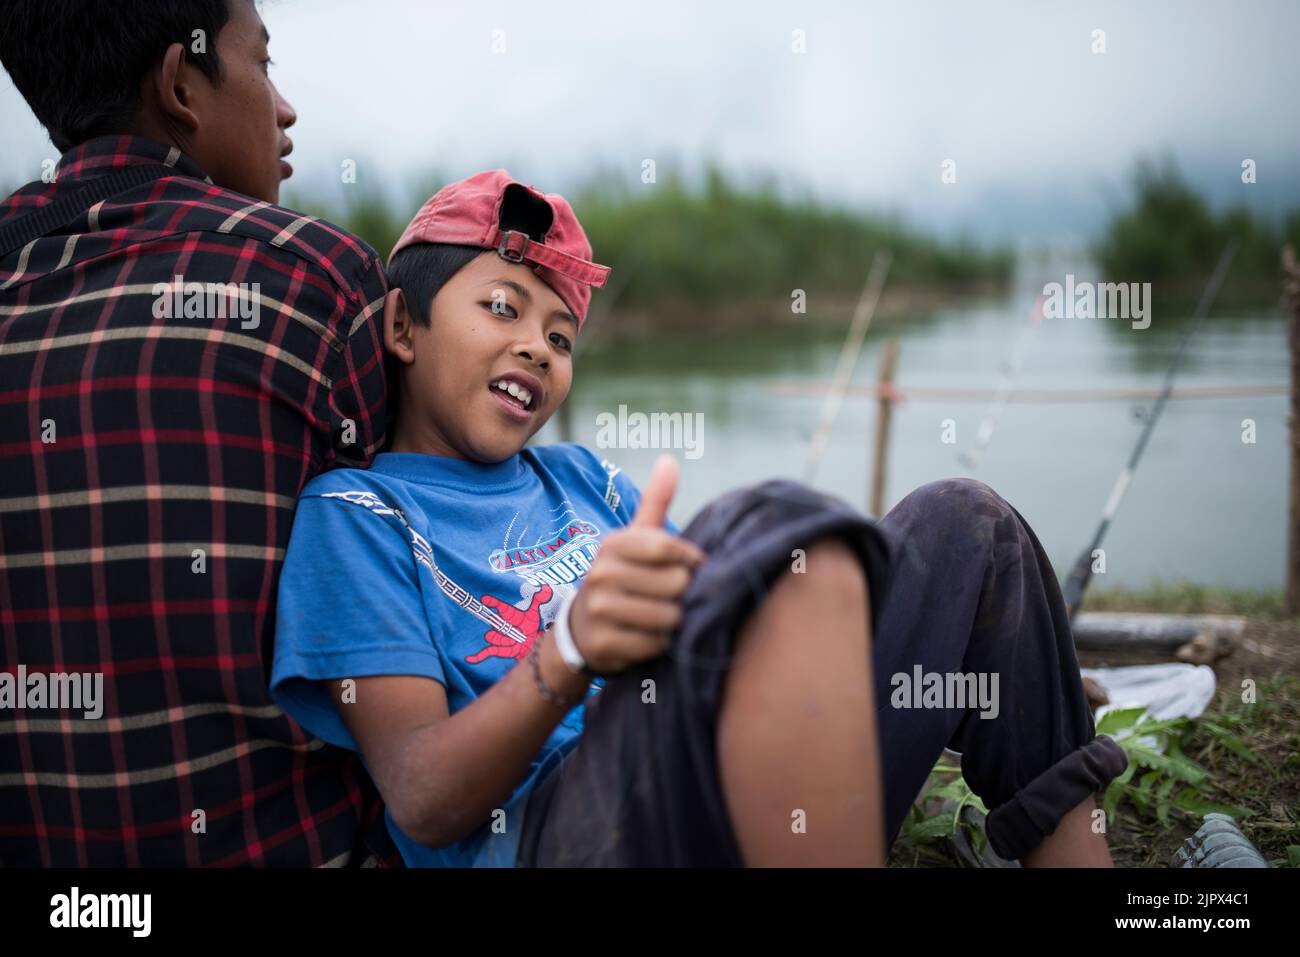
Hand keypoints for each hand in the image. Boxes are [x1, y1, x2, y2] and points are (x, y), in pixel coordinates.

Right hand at [569, 455, 704, 674]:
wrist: (581, 630)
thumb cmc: (622, 577)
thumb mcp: (634, 539)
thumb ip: (654, 502)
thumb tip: (669, 459)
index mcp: (613, 544)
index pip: (667, 547)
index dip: (689, 560)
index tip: (692, 566)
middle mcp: (600, 574)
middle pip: (674, 583)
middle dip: (682, 593)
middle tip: (669, 596)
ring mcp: (599, 610)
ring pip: (668, 617)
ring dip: (674, 621)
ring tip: (661, 616)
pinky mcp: (604, 644)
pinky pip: (655, 644)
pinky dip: (660, 644)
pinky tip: (647, 637)